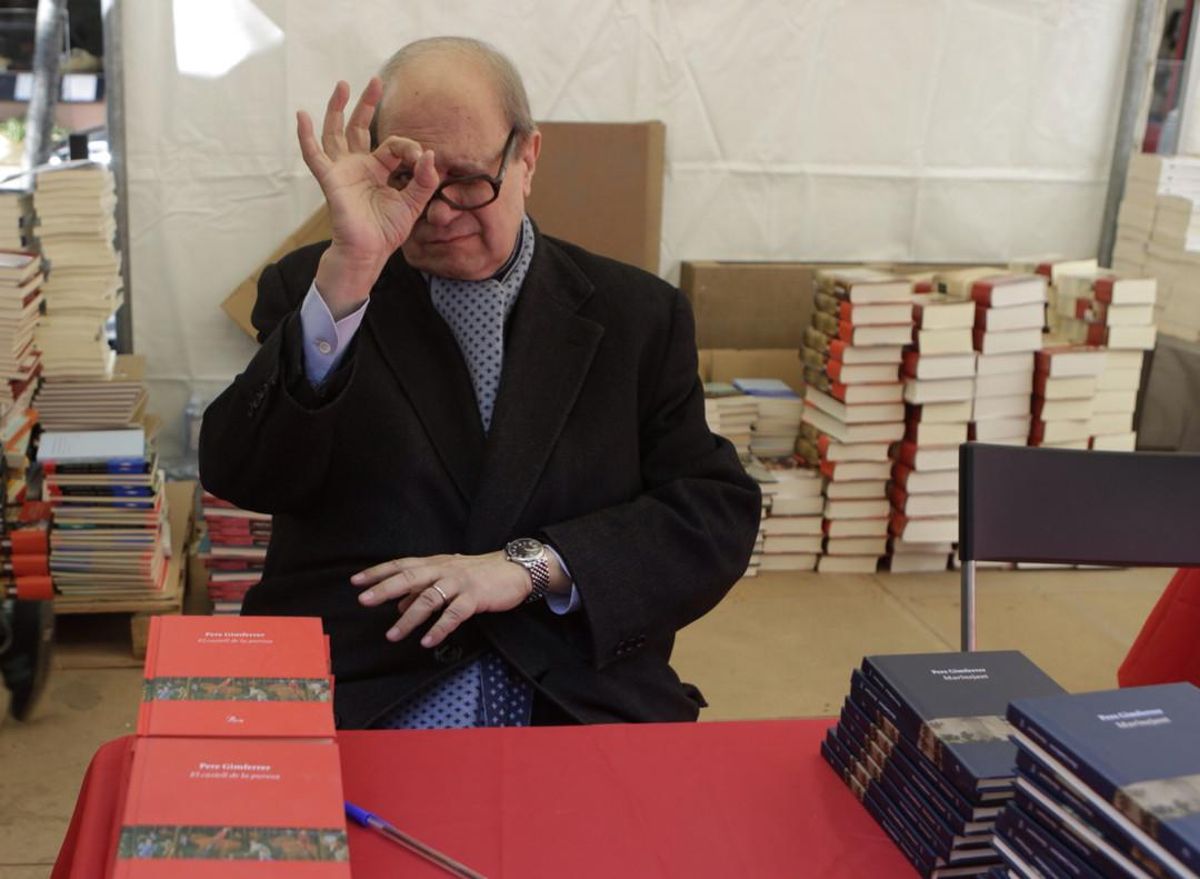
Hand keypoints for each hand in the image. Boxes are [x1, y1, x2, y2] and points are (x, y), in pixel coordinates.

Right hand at [297, 78, 439, 316]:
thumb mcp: (414, 204)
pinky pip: (314, 155)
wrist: (369, 252)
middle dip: (367, 104)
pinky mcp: (331, 180)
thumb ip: (424, 181)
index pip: (394, 145)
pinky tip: (302, 116)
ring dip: (338, 108)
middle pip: (360, 127)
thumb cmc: (387, 231)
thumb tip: (431, 155)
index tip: (422, 159)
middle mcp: (359, 165)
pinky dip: (306, 136)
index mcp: (378, 169)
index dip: (410, 148)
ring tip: (342, 85)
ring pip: (336, 132)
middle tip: (376, 81)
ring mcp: (343, 170)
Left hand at [352, 552, 532, 647]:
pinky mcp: (475, 597)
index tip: (357, 582)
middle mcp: (444, 569)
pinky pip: (454, 614)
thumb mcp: (448, 575)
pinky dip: (439, 628)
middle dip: (385, 589)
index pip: (401, 565)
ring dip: (409, 618)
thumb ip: (423, 588)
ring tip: (393, 635)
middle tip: (364, 601)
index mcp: (435, 563)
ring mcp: (459, 582)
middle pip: (409, 577)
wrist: (515, 569)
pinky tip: (428, 641)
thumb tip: (398, 606)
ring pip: (429, 598)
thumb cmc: (479, 573)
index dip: (378, 572)